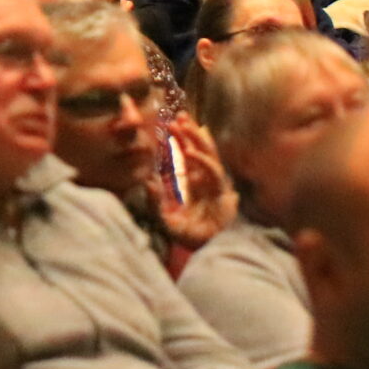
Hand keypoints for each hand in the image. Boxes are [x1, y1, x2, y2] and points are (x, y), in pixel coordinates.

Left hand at [156, 116, 238, 248]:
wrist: (211, 251)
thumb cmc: (190, 237)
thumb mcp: (166, 219)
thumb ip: (156, 202)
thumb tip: (147, 181)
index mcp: (192, 184)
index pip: (187, 156)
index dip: (181, 140)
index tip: (171, 123)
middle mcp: (204, 181)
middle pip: (198, 150)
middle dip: (189, 133)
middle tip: (178, 116)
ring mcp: (214, 185)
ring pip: (208, 155)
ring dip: (196, 140)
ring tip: (185, 126)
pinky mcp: (222, 193)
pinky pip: (213, 172)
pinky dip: (202, 161)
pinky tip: (190, 152)